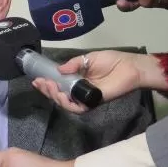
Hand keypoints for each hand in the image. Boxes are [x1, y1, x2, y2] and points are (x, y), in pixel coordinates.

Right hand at [31, 50, 165, 113]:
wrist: (130, 67)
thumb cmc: (112, 61)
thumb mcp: (88, 58)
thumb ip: (73, 64)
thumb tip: (58, 69)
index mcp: (78, 80)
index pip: (59, 85)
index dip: (47, 84)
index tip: (37, 79)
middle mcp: (80, 90)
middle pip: (60, 96)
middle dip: (48, 91)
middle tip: (42, 83)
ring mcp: (86, 98)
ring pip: (66, 104)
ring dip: (55, 97)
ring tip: (50, 87)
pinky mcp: (94, 103)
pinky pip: (78, 108)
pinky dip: (68, 104)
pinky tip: (62, 95)